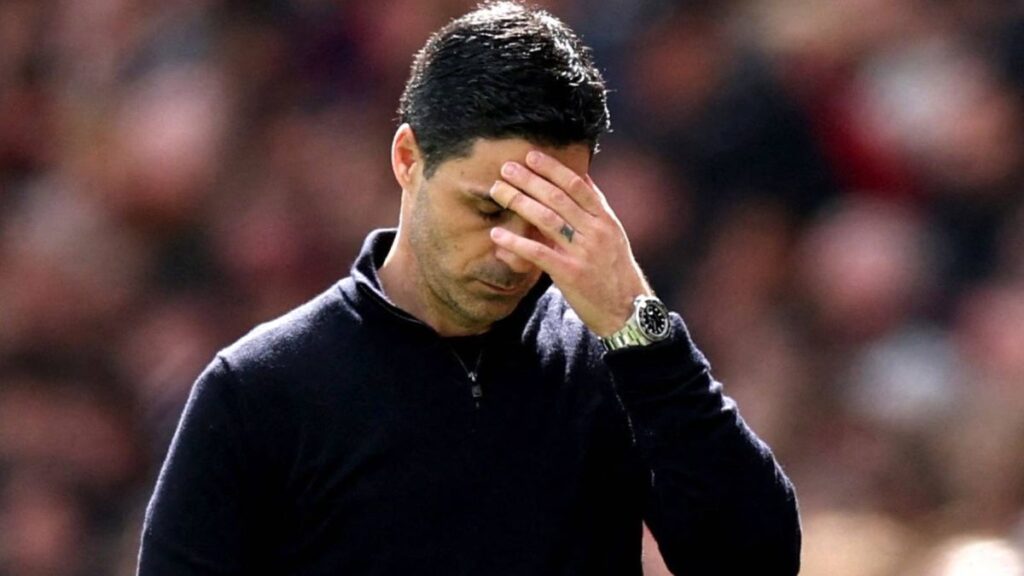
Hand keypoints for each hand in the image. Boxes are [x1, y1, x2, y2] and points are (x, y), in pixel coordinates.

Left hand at [489, 150, 650, 336]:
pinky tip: (497, 234)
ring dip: (519, 202)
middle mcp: (596, 231)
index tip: (531, 156)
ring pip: (547, 219)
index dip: (553, 169)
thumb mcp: (613, 235)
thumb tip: (581, 178)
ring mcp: (583, 252)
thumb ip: (595, 209)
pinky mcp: (571, 274)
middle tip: (506, 168)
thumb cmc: (615, 271)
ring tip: (498, 190)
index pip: (577, 186)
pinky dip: (516, 242)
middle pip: (558, 198)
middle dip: (529, 180)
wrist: (627, 309)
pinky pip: (538, 253)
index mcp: (605, 220)